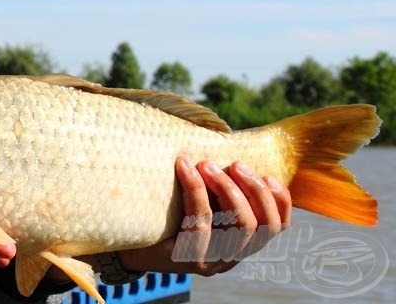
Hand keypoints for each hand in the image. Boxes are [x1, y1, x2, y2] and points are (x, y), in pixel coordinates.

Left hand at [118, 156, 291, 276]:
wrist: (124, 237)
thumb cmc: (164, 211)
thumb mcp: (198, 197)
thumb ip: (218, 184)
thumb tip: (233, 145)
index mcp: (241, 242)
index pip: (277, 227)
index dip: (281, 201)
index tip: (269, 174)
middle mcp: (232, 256)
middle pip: (262, 226)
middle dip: (253, 189)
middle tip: (234, 163)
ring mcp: (212, 261)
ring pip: (239, 225)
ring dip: (227, 188)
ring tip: (206, 163)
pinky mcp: (188, 259)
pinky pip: (200, 223)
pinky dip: (196, 190)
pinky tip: (184, 167)